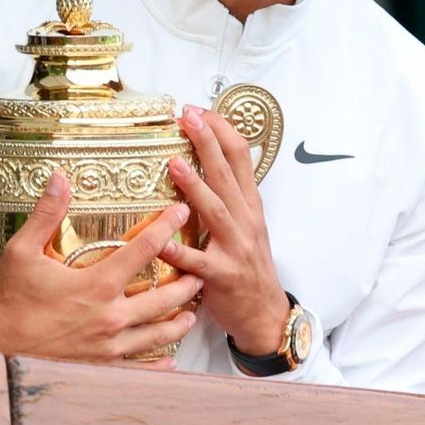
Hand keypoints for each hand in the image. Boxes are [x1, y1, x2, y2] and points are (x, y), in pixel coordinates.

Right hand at [0, 171, 200, 365]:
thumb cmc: (9, 301)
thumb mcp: (22, 251)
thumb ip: (47, 214)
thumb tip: (60, 178)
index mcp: (97, 284)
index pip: (144, 249)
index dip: (167, 226)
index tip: (181, 212)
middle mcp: (110, 316)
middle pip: (164, 296)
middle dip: (187, 281)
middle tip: (201, 270)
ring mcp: (109, 346)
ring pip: (158, 333)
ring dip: (179, 320)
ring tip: (192, 311)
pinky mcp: (101, 367)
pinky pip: (140, 367)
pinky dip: (159, 363)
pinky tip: (171, 359)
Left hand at [160, 105, 289, 355]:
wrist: (264, 314)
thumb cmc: (248, 265)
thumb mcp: (247, 224)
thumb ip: (229, 194)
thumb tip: (209, 158)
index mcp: (249, 205)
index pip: (240, 157)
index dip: (221, 130)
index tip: (200, 110)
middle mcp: (245, 221)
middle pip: (227, 174)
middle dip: (208, 143)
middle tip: (188, 116)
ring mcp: (235, 248)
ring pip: (215, 211)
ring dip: (195, 187)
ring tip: (175, 163)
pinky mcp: (221, 276)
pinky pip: (197, 261)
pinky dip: (179, 250)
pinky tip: (160, 240)